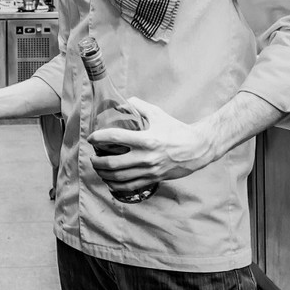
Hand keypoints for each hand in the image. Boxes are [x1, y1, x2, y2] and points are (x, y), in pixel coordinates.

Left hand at [87, 97, 215, 194]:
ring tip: (98, 168)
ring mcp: (149, 171)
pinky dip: (116, 186)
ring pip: (119, 177)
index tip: (91, 138)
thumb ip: (138, 106)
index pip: (115, 138)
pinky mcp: (153, 179)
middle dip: (97, 161)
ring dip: (104, 174)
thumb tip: (121, 103)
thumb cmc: (176, 129)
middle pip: (113, 163)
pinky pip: (130, 186)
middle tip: (92, 157)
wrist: (197, 148)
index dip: (99, 138)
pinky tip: (109, 181)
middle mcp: (146, 157)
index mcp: (146, 139)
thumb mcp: (158, 113)